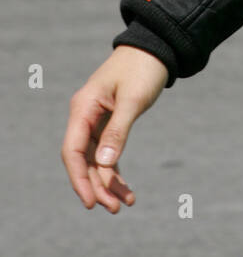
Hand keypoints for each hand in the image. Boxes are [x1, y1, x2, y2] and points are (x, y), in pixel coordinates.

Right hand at [62, 46, 168, 211]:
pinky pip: (108, 152)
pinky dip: (116, 170)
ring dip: (108, 183)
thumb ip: (118, 131)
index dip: (80, 179)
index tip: (91, 203)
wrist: (156, 47)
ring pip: (97, 160)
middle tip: (116, 209)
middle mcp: (85, 116)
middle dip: (98, 186)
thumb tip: (104, 164)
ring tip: (126, 204)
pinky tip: (127, 189)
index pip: (73, 151)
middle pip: (84, 160)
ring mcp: (96, 120)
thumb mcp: (133, 100)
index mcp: (83, 108)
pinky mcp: (110, 122)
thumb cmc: (143, 68)